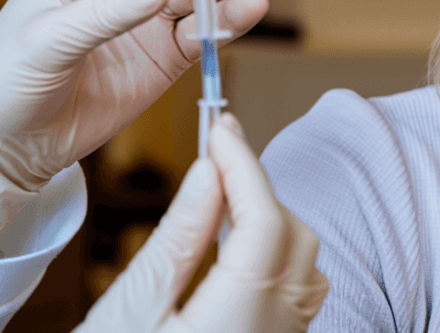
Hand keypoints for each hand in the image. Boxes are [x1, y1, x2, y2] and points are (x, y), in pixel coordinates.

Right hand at [75, 113, 327, 332]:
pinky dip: (277, 255)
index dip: (245, 163)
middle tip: (214, 157)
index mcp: (242, 316)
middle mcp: (278, 330)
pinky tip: (236, 248)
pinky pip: (299, 293)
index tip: (219, 126)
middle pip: (295, 236)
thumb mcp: (134, 306)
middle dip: (259, 190)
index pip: (265, 217)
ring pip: (306, 262)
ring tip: (221, 200)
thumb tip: (210, 169)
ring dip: (272, 221)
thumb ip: (181, 234)